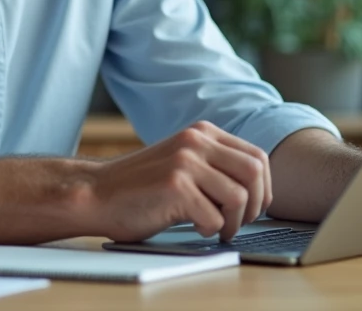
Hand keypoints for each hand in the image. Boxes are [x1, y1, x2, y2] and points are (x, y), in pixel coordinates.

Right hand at [88, 121, 270, 242]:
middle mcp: (196, 140)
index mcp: (202, 132)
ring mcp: (185, 161)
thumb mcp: (183, 163)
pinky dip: (210, 229)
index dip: (263, 188)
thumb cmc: (141, 187)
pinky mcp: (175, 185)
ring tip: (216, 228)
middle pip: (255, 172)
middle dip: (255, 205)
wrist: (97, 194)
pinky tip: (196, 228)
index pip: (257, 156)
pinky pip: (214, 217)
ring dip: (233, 222)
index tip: (253, 208)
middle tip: (238, 222)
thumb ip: (215, 166)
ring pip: (239, 197)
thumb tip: (258, 192)